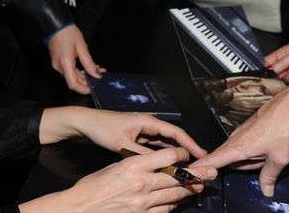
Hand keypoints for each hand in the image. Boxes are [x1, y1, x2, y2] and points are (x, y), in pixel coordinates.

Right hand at [20, 147, 216, 212]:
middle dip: (198, 174)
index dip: (182, 154)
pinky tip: (180, 201)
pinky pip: (166, 210)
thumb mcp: (115, 166)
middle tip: (212, 171)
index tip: (187, 154)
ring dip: (191, 190)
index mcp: (133, 165)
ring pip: (176, 194)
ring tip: (202, 186)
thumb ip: (138, 164)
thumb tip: (157, 164)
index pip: (168, 156)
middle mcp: (142, 183)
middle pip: (178, 177)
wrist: (81, 208)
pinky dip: (175, 204)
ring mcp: (144, 203)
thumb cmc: (94, 185)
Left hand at [39, 106, 205, 159]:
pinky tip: (170, 164)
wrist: (86, 123)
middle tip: (201, 163)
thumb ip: (142, 155)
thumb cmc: (103, 129)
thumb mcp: (123, 144)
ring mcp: (143, 130)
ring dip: (176, 153)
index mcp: (148, 121)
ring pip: (165, 142)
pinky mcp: (137, 136)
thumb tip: (161, 166)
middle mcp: (148, 124)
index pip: (175, 132)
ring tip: (189, 166)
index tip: (203, 155)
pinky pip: (155, 146)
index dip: (190, 144)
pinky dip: (164, 154)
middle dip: (187, 149)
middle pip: (173, 137)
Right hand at [48, 24, 104, 93]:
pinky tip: (86, 67)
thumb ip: (89, 63)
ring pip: (71, 77)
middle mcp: (59, 67)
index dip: (83, 89)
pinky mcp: (57, 63)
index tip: (92, 88)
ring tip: (96, 69)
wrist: (56, 26)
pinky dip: (78, 71)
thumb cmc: (68, 33)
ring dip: (84, 76)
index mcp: (65, 63)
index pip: (73, 84)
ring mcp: (57, 65)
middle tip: (99, 75)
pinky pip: (69, 71)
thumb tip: (96, 75)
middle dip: (87, 81)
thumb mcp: (82, 47)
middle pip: (73, 81)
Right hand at [191, 76, 288, 197]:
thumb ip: (269, 176)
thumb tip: (265, 190)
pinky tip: (269, 149)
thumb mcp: (279, 159)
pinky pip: (246, 145)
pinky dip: (255, 151)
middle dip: (239, 167)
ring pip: (239, 153)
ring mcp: (242, 132)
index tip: (190, 173)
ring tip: (270, 156)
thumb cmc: (285, 128)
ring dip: (250, 160)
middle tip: (260, 166)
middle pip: (228, 160)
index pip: (212, 160)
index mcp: (238, 147)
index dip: (200, 168)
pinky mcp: (249, 129)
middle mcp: (235, 138)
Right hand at [265, 37, 288, 81]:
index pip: (267, 63)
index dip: (263, 70)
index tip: (261, 77)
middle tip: (284, 75)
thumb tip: (267, 71)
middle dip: (277, 76)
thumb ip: (280, 63)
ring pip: (283, 82)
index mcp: (283, 54)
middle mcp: (288, 64)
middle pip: (274, 75)